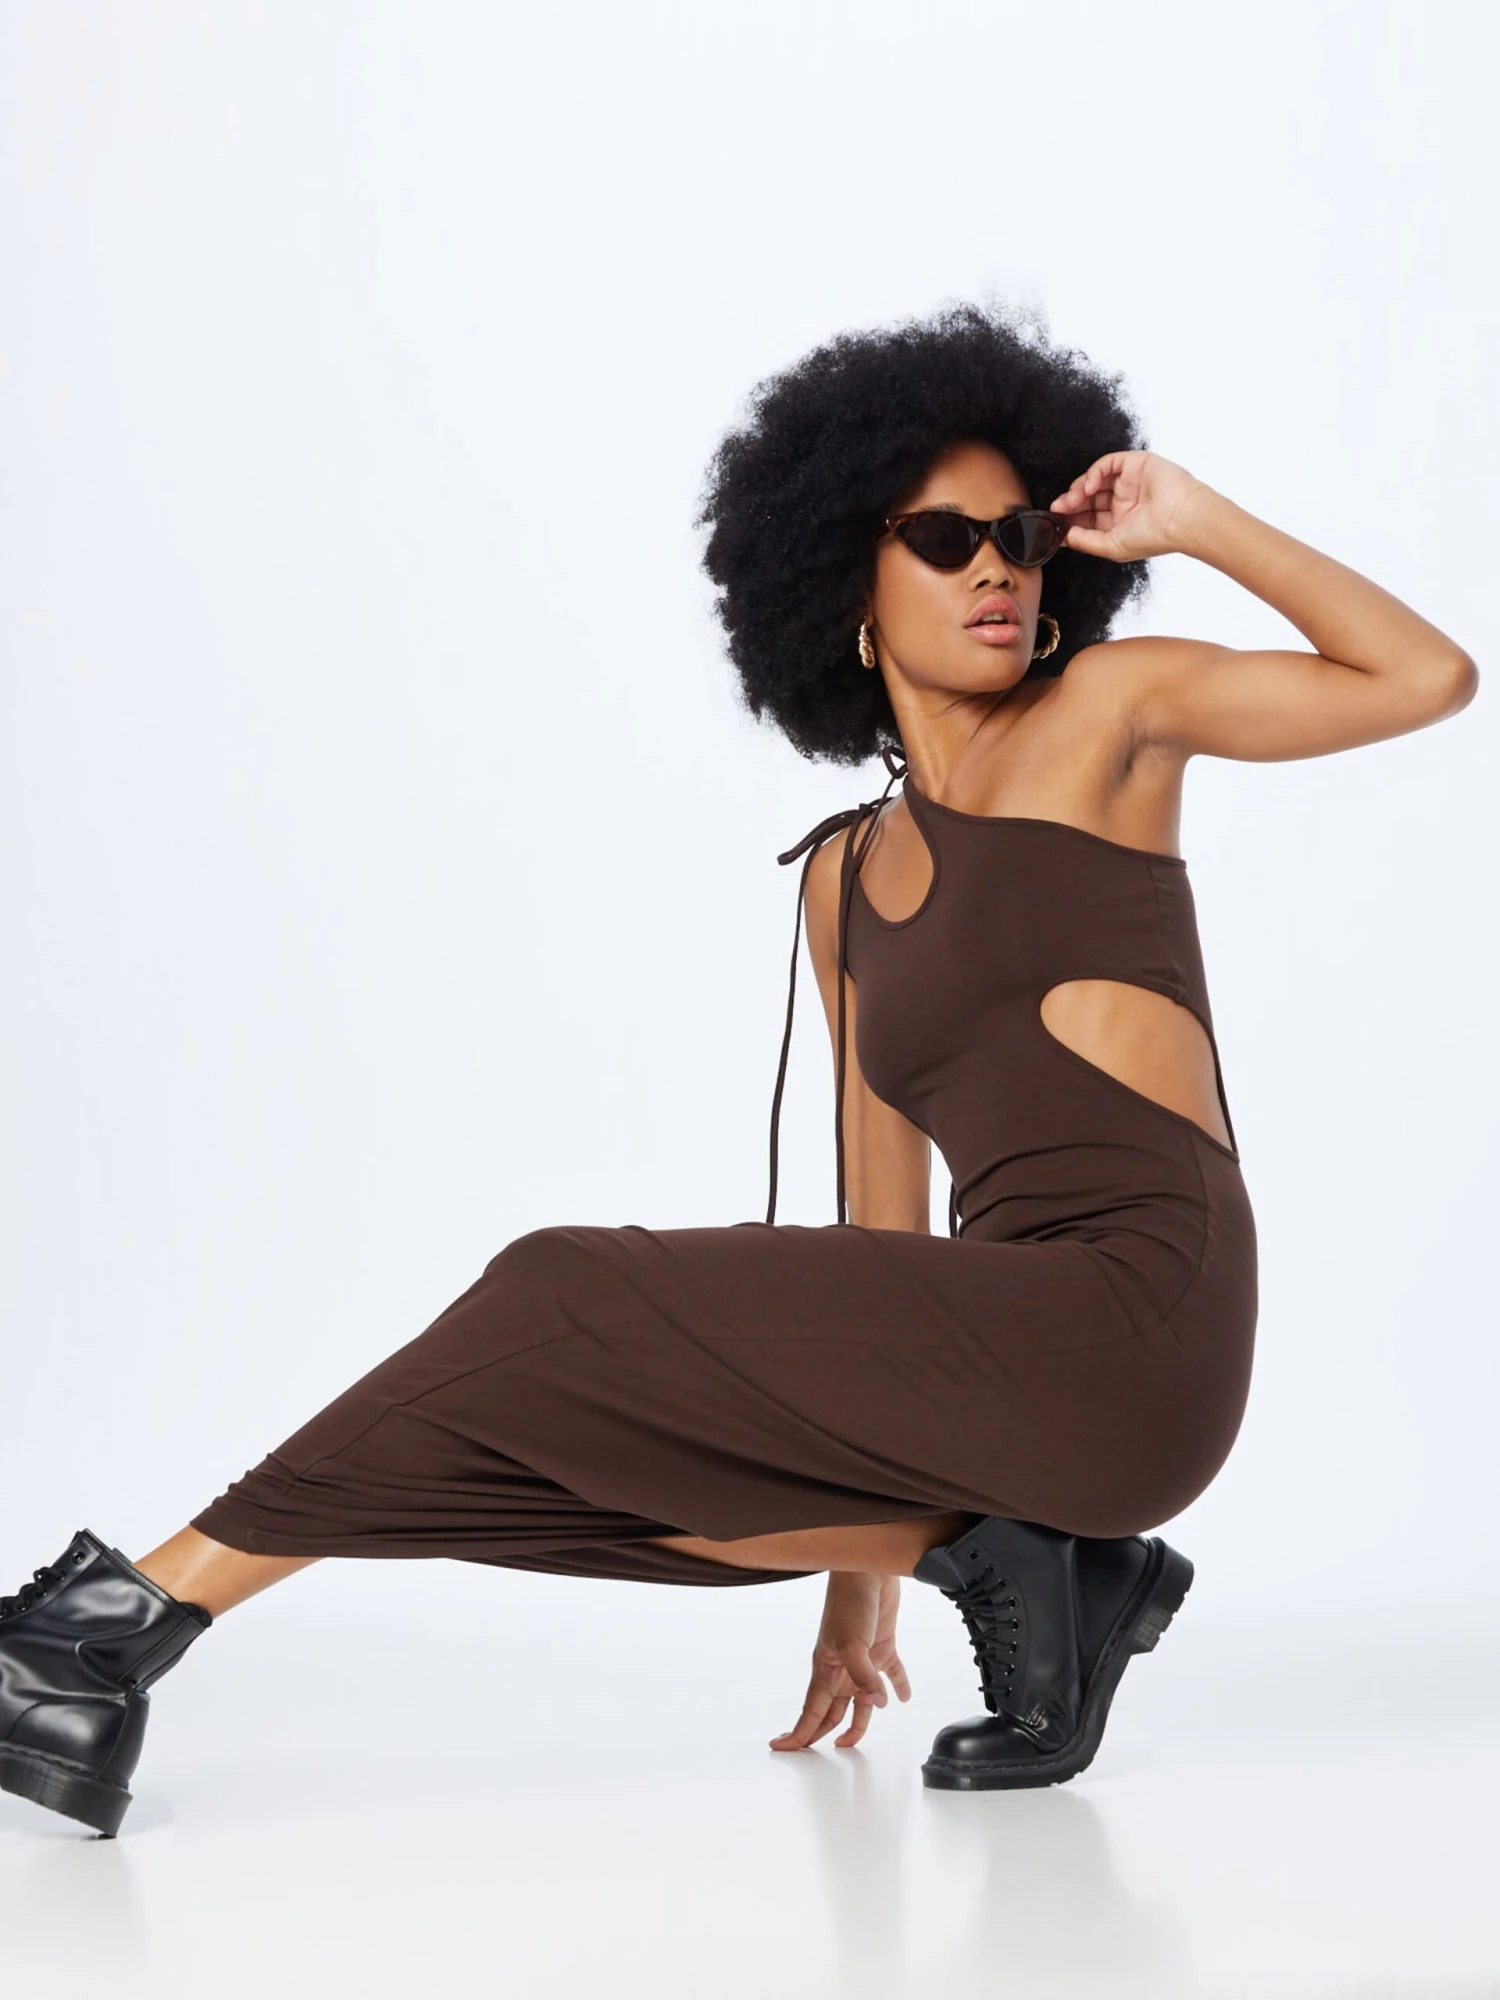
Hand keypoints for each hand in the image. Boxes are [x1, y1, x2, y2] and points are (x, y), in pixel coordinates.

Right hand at [770, 1570, 911, 1751]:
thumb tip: (877, 1704)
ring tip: (859, 1737)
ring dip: (862, 1716)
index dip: (798, 1733)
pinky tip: (903, 1696)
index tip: (781, 1748)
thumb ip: (864, 1678)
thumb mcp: (852, 1644)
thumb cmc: (849, 1601)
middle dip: (827, 1732)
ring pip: (860, 1697)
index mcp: (826, 1668)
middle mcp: (841, 1667)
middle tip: (825, 1753)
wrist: (869, 1571)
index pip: (810, 1710)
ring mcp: (862, 1657)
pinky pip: (891, 1672)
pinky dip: (898, 1685)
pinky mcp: (882, 1645)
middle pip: (833, 1708)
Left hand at [1048, 450, 1212, 562]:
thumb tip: (1064, 537)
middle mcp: (1124, 501)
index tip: (1054, 525)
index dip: (1070, 519)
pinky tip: (1087, 487)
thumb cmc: (1154, 536)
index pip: (1088, 517)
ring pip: (1094, 480)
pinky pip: (1107, 464)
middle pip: (1088, 498)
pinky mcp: (1134, 464)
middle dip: (1070, 503)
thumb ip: (1086, 541)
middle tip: (1057, 510)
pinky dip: (1092, 473)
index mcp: (1120, 522)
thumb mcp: (1111, 547)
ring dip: (1077, 489)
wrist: (1181, 518)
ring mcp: (1129, 482)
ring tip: (1069, 501)